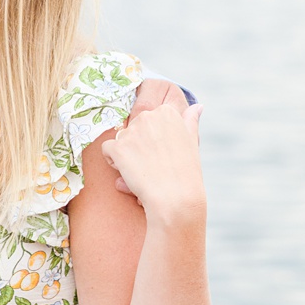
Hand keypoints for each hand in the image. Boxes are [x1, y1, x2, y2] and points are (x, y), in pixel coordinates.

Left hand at [100, 102, 206, 230]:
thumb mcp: (191, 143)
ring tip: (145, 170)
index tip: (163, 152)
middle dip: (137, 144)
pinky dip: (114, 162)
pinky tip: (131, 172)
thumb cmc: (186, 173)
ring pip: (119, 139)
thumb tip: (197, 106)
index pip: (147, 119)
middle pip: (132, 128)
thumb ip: (189, 122)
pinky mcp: (118, 147)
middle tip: (154, 163)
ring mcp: (132, 131)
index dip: (152, 138)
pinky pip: (107, 150)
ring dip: (126, 154)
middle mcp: (148, 117)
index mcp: (167, 112)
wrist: (176, 198)